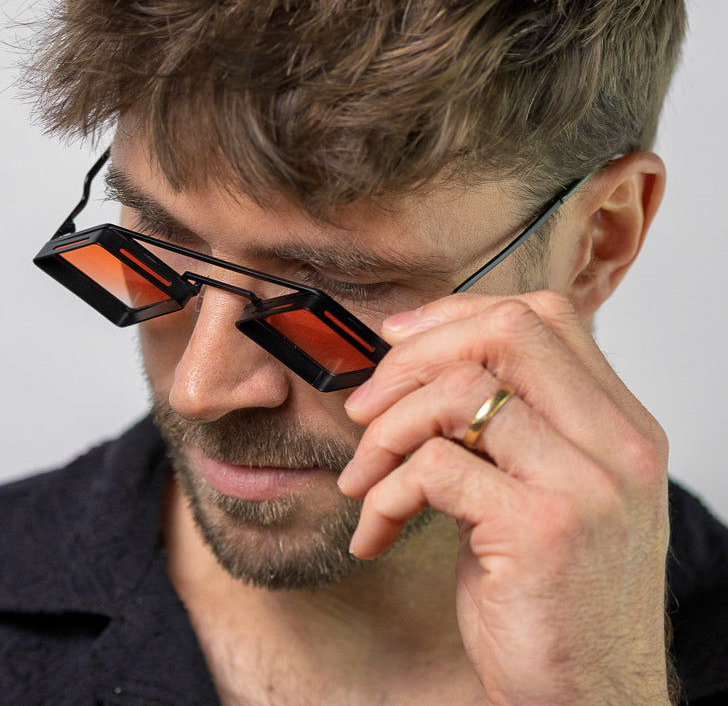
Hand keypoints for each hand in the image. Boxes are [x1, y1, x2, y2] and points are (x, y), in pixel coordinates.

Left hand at [338, 291, 672, 705]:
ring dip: (385, 432)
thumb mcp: (543, 492)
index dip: (456, 315)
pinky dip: (384, 493)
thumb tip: (421, 359)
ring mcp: (586, 483)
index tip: (397, 342)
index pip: (542, 315)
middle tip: (364, 407)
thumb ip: (509, 425)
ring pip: (460, 392)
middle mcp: (616, 444)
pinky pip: (433, 467)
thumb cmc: (551, 597)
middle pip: (506, 331)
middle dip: (413, 359)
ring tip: (361, 479)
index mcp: (619, 425)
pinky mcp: (542, 529)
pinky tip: (376, 532)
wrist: (589, 701)